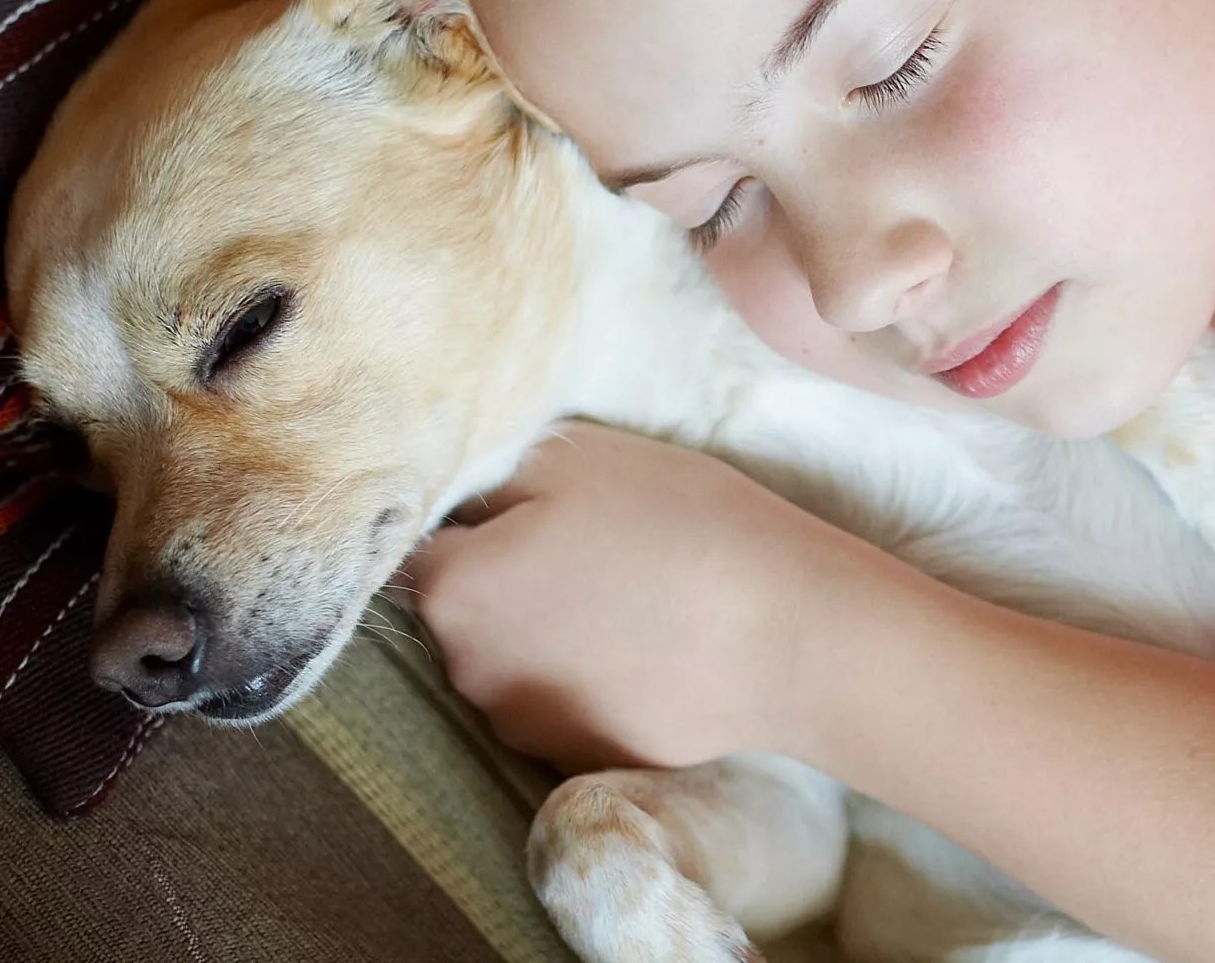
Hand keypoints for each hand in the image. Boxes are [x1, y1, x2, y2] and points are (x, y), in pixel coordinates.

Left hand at [397, 421, 884, 770]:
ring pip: (519, 662)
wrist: (786, 634)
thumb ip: (492, 472)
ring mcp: (527, 729)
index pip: (428, 543)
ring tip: (635, 598)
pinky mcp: (585, 761)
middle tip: (597, 545)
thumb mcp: (575, 455)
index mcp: (453, 591)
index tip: (544, 508)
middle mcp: (468, 673)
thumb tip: (461, 495)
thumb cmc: (679, 526)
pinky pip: (572, 704)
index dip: (483, 517)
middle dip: (513, 579)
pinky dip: (599, 679)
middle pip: (470, 610)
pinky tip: (656, 647)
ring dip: (554, 633)